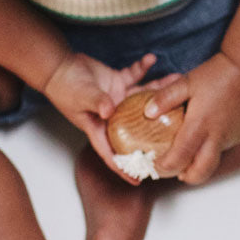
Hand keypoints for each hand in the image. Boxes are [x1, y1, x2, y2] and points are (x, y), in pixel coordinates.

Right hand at [42, 52, 175, 184]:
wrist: (59, 66)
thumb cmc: (64, 87)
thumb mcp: (80, 97)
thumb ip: (96, 102)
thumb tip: (109, 111)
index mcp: (99, 127)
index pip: (112, 153)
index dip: (124, 168)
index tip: (139, 180)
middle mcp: (112, 116)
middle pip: (137, 125)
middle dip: (157, 126)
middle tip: (180, 126)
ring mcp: (117, 98)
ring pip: (143, 97)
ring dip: (159, 89)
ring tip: (176, 80)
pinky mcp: (118, 82)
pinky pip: (134, 75)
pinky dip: (143, 68)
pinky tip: (152, 59)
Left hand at [145, 52, 239, 184]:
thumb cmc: (216, 74)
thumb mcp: (186, 82)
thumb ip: (165, 98)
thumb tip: (147, 112)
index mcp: (199, 126)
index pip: (179, 159)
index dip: (164, 167)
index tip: (156, 165)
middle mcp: (216, 137)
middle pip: (200, 173)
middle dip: (186, 177)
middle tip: (175, 171)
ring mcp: (231, 137)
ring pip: (213, 160)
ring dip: (200, 161)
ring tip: (189, 151)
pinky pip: (224, 146)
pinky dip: (213, 145)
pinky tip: (208, 130)